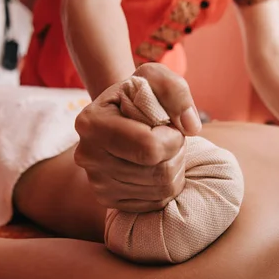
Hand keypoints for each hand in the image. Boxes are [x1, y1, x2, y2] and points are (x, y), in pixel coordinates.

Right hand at [74, 63, 201, 212]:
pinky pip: (154, 202)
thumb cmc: (138, 94)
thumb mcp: (154, 76)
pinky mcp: (108, 200)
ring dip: (173, 169)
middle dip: (176, 154)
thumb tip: (190, 127)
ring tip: (162, 151)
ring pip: (160, 189)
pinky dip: (165, 185)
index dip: (173, 139)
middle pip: (158, 172)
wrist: (119, 115)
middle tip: (169, 138)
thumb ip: (175, 91)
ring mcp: (96, 182)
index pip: (149, 147)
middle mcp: (87, 155)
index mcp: (92, 122)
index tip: (171, 126)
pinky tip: (156, 166)